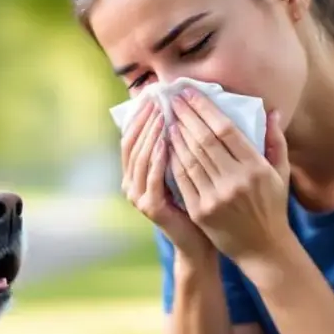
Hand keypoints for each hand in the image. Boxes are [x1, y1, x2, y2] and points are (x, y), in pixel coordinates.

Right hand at [120, 99, 214, 260]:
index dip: (140, 114)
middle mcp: (132, 183)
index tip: (154, 92)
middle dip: (144, 118)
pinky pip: (152, 177)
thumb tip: (181, 108)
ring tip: (162, 112)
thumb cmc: (198, 201)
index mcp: (138, 172)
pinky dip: (158, 157)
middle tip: (156, 97)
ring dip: (150, 133)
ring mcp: (138, 196)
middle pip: (131, 143)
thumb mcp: (186, 168)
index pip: (132, 135)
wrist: (202, 241)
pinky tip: (167, 140)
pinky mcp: (151, 208)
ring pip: (139, 157)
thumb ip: (178, 144)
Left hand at [166, 88, 295, 271]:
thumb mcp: (280, 173)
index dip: (205, 109)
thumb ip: (275, 141)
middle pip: (204, 141)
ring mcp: (216, 197)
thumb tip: (270, 111)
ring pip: (189, 159)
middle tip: (173, 99)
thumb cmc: (272, 206)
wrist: (263, 248)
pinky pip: (182, 180)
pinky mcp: (201, 211)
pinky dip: (172, 160)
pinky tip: (166, 146)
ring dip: (176, 135)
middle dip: (186, 116)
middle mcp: (235, 181)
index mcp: (256, 168)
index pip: (225, 130)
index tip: (190, 94)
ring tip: (167, 118)